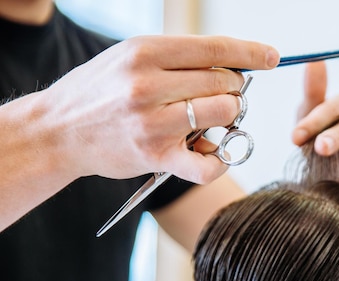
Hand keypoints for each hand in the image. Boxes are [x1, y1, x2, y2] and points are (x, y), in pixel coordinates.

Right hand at [36, 35, 278, 183]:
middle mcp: (148, 85)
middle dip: (232, 89)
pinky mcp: (155, 157)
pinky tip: (212, 154)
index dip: (250, 52)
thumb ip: (177, 58)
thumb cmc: (100, 90)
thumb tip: (232, 63)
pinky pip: (208, 165)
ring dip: (228, 117)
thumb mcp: (129, 56)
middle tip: (218, 95)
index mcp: (145, 52)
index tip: (273, 57)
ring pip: (224, 113)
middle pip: (224, 82)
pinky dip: (220, 161)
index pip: (214, 48)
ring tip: (210, 120)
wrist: (57, 130)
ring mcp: (153, 123)